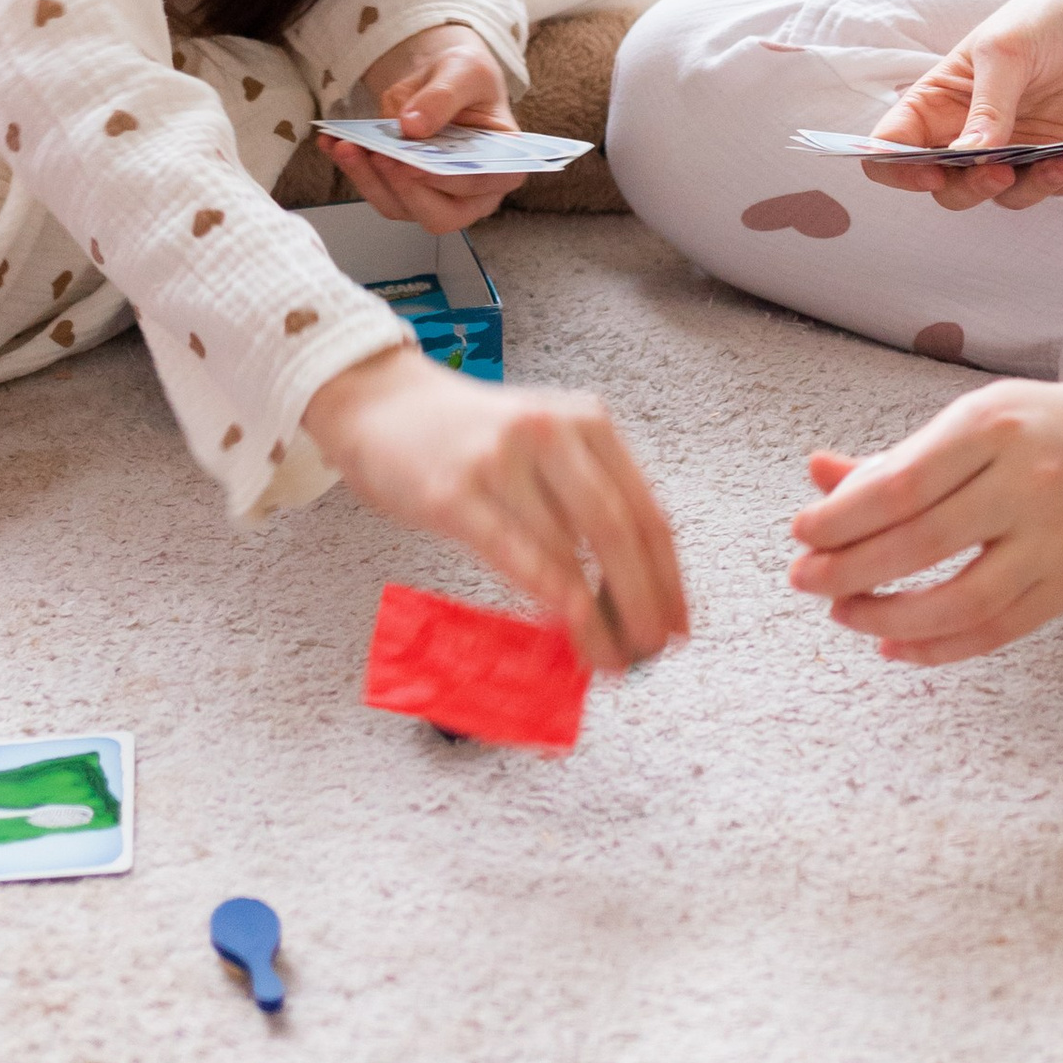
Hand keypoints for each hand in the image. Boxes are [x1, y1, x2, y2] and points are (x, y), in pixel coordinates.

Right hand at [302, 346, 686, 672]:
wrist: (383, 404)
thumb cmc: (470, 437)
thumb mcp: (545, 444)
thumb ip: (587, 499)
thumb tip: (634, 591)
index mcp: (587, 421)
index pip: (647, 510)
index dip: (669, 578)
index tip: (679, 626)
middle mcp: (551, 432)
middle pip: (617, 530)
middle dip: (643, 602)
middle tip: (649, 653)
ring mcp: (500, 459)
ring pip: (569, 552)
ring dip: (596, 617)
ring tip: (608, 658)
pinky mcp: (453, 493)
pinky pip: (514, 555)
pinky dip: (550, 598)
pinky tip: (569, 629)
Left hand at [322, 22, 519, 243]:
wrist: (443, 80)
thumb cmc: (466, 79)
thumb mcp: (464, 71)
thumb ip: (443, 96)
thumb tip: (412, 126)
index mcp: (504, 165)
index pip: (485, 185)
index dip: (453, 182)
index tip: (417, 165)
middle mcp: (473, 194)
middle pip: (440, 213)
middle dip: (405, 188)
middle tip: (379, 155)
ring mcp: (435, 198)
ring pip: (400, 207)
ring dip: (369, 178)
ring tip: (346, 144)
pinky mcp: (403, 193)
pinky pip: (377, 191)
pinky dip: (353, 168)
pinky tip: (334, 142)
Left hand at [788, 235, 1062, 666]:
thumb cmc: (1040, 427)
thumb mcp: (971, 420)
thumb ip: (895, 455)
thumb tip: (816, 477)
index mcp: (994, 427)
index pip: (902, 483)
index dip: (842, 517)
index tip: (801, 533)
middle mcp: (1028, 482)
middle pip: (922, 543)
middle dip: (850, 569)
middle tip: (803, 580)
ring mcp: (1056, 539)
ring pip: (960, 599)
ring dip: (888, 615)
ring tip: (844, 612)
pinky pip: (996, 629)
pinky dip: (939, 646)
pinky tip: (894, 645)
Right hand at [863, 0, 1062, 212]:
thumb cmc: (1046, 18)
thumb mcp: (1006, 51)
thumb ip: (987, 107)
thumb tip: (968, 158)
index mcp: (939, 100)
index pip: (893, 146)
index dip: (897, 167)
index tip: (928, 171)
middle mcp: (970, 132)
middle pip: (948, 186)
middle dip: (970, 187)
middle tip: (1001, 169)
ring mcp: (1015, 149)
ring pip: (1003, 195)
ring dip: (1031, 186)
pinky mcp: (1058, 158)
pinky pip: (1058, 188)